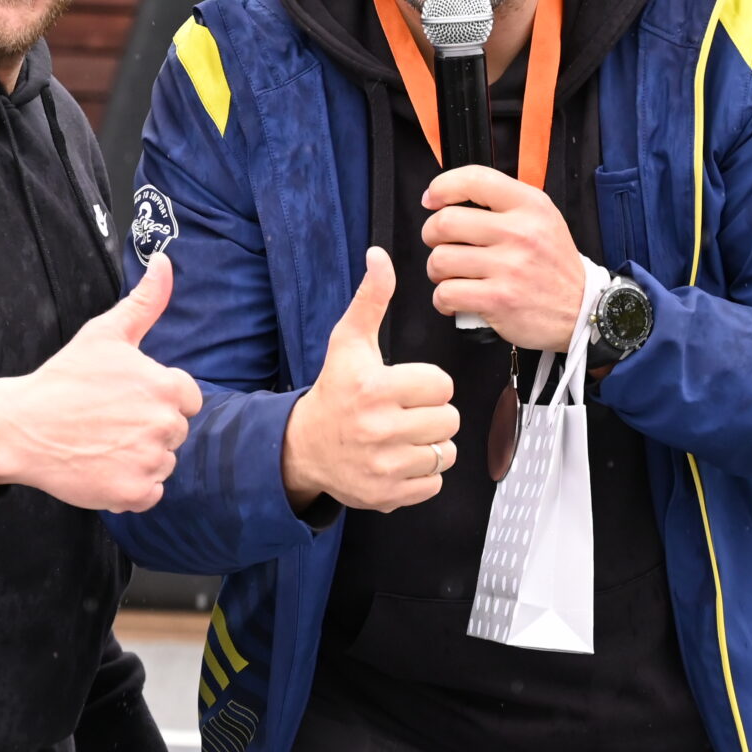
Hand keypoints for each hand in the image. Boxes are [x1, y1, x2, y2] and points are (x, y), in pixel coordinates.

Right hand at [0, 252, 201, 512]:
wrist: (22, 428)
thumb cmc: (64, 379)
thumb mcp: (105, 333)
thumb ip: (145, 301)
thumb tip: (165, 261)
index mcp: (164, 386)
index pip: (188, 398)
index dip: (158, 397)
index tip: (126, 398)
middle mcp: (163, 425)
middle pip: (175, 431)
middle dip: (149, 427)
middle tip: (110, 421)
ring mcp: (148, 462)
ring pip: (164, 462)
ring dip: (141, 458)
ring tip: (104, 443)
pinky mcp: (133, 494)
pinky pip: (150, 493)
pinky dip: (131, 486)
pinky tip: (104, 466)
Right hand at [281, 247, 456, 512]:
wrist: (303, 447)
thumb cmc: (335, 391)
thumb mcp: (349, 342)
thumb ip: (371, 299)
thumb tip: (380, 256)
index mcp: (374, 388)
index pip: (442, 385)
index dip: (429, 383)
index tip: (406, 386)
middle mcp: (378, 429)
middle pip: (448, 419)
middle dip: (432, 414)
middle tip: (406, 411)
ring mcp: (384, 466)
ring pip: (445, 452)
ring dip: (430, 444)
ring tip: (403, 435)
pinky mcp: (388, 495)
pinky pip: (435, 483)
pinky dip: (423, 473)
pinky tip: (399, 458)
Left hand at [423, 165, 590, 349]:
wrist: (582, 311)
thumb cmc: (554, 265)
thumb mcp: (542, 219)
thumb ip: (503, 203)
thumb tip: (449, 198)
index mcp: (530, 206)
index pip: (474, 179)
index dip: (442, 187)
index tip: (432, 199)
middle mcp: (520, 232)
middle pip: (445, 222)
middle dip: (431, 235)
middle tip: (441, 244)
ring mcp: (509, 267)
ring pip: (440, 260)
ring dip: (437, 271)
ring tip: (451, 275)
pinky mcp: (498, 300)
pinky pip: (446, 293)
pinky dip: (442, 299)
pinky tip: (454, 299)